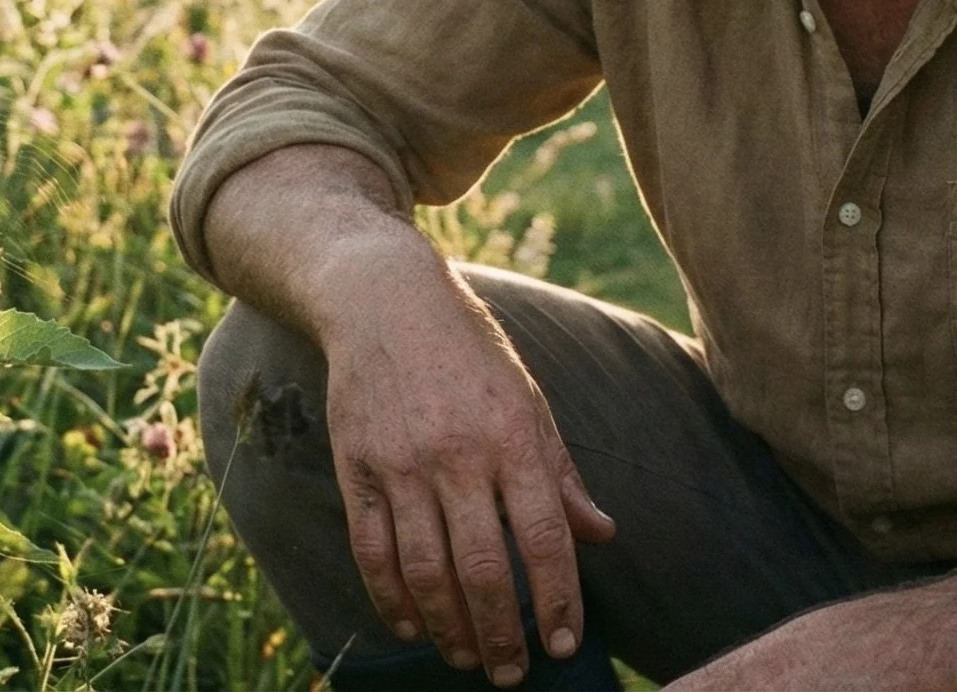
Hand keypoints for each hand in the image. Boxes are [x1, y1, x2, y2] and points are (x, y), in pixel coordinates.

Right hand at [320, 261, 615, 686]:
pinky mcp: (355, 468)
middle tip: (513, 673)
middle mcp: (457, 455)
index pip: (544, 538)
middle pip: (483, 568)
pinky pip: (372, 551)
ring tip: (468, 658)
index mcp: (511, 437)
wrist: (384, 302)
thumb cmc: (469, 353)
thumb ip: (561, 474)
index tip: (566, 643)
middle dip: (503, 634)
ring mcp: (401, 464)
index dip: (558, 599)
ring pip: (426, 570)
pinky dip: (392, 599)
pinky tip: (413, 627)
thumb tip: (601, 535)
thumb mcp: (528, 401)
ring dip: (450, 627)